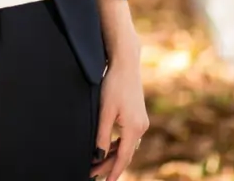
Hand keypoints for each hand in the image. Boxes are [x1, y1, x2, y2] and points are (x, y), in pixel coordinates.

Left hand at [91, 51, 148, 180]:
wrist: (126, 63)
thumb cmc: (114, 84)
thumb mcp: (105, 111)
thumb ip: (102, 134)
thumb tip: (98, 155)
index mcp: (134, 128)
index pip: (123, 157)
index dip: (113, 171)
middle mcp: (141, 127)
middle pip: (124, 153)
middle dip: (108, 165)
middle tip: (92, 174)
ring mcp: (141, 122)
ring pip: (126, 146)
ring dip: (112, 155)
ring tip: (95, 165)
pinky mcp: (137, 117)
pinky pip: (127, 137)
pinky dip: (117, 145)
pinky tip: (106, 148)